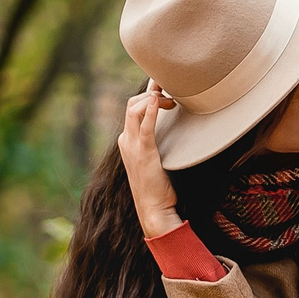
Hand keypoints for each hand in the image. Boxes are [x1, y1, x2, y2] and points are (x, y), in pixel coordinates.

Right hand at [119, 84, 183, 237]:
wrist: (153, 208)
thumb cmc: (158, 186)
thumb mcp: (154, 159)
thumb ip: (157, 144)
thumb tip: (172, 132)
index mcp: (128, 140)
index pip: (132, 108)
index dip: (148, 95)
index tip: (165, 89)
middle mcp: (126, 139)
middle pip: (131, 103)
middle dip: (150, 92)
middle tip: (172, 93)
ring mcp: (132, 145)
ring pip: (134, 109)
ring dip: (152, 98)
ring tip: (170, 100)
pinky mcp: (143, 152)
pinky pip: (144, 127)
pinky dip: (149, 112)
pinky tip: (156, 102)